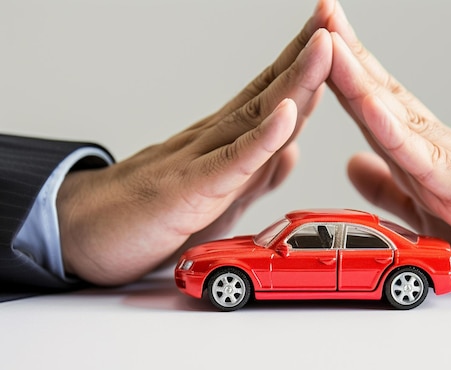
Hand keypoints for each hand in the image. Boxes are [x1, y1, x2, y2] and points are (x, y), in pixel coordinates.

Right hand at [56, 3, 335, 285]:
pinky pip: (230, 162)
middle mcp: (214, 140)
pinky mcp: (187, 190)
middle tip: (333, 15)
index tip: (334, 36)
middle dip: (307, 55)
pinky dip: (261, 139)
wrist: (83, 235)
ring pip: (255, 116)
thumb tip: (290, 152)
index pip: (271, 96)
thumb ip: (254, 175)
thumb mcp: (218, 199)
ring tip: (323, 44)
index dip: (305, 66)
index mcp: (224, 141)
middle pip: (269, 92)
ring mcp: (200, 160)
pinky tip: (285, 113)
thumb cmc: (149, 216)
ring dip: (294, 80)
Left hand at [325, 1, 450, 284]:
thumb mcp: (431, 209)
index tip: (314, 41)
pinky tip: (371, 106)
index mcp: (421, 152)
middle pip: (382, 95)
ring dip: (361, 79)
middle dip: (346, 55)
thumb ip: (392, 187)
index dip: (342, 73)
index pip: (376, 104)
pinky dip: (395, 134)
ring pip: (397, 117)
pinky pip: (426, 161)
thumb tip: (352, 164)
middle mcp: (435, 146)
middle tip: (320, 13)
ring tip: (332, 41)